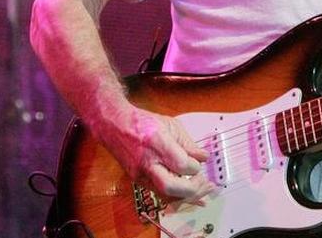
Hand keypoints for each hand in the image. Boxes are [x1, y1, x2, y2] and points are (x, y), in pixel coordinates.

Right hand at [94, 106, 216, 202]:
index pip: (180, 164)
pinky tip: (190, 196)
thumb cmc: (141, 123)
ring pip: (165, 196)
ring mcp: (140, 174)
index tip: (199, 162)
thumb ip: (188, 143)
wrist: (115, 126)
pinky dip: (177, 197)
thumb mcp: (170, 125)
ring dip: (187, 197)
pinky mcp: (138, 181)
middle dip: (192, 190)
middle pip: (170, 186)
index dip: (194, 167)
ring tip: (202, 191)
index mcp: (156, 142)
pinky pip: (160, 194)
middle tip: (206, 184)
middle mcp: (146, 161)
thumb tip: (203, 157)